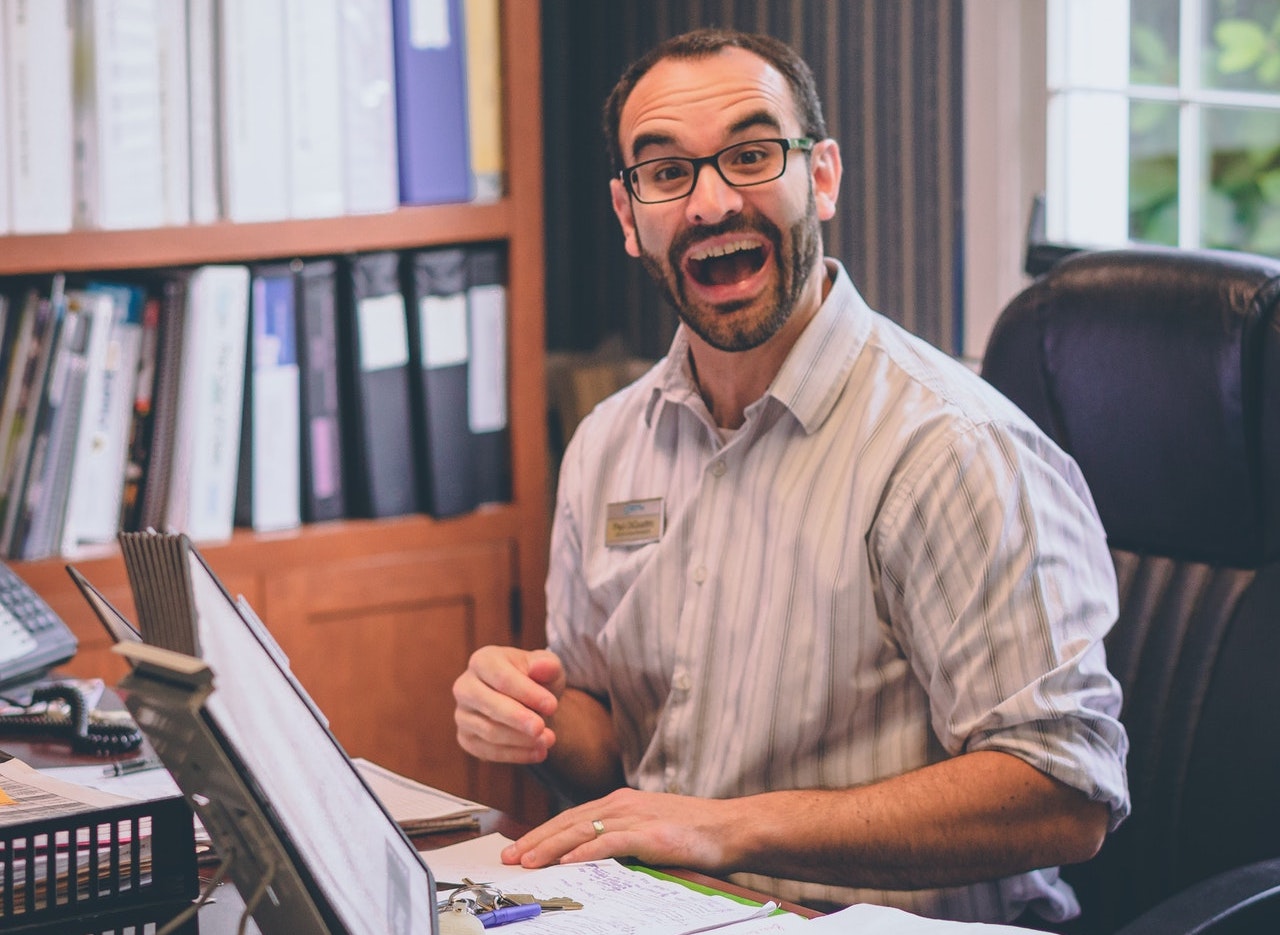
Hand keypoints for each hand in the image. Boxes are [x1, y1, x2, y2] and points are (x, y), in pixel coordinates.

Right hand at [453, 646, 564, 763]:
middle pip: (489, 704)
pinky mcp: (466, 739)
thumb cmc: (537, 679)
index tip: (552, 706)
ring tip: (549, 740)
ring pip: (489, 731)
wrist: (530, 702)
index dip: (527, 693)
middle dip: (518, 719)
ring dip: (521, 739)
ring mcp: (462, 714)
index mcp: (483, 660)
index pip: (502, 678)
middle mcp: (465, 686)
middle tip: (542, 729)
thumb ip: (547, 665)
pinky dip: (516, 754)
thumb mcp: (548, 668)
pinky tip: (538, 752)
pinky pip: (488, 751)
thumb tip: (541, 666)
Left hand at [501, 788, 739, 872]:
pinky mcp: (649, 834)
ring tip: (526, 861)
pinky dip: (585, 850)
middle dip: (535, 840)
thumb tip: (591, 854)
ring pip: (581, 830)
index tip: (518, 849)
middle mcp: (622, 804)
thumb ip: (621, 836)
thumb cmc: (693, 832)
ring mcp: (635, 817)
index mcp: (620, 802)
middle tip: (508, 858)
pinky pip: (610, 842)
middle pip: (568, 821)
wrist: (730, 828)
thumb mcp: (649, 828)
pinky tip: (567, 860)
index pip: (571, 817)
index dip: (541, 832)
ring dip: (550, 846)